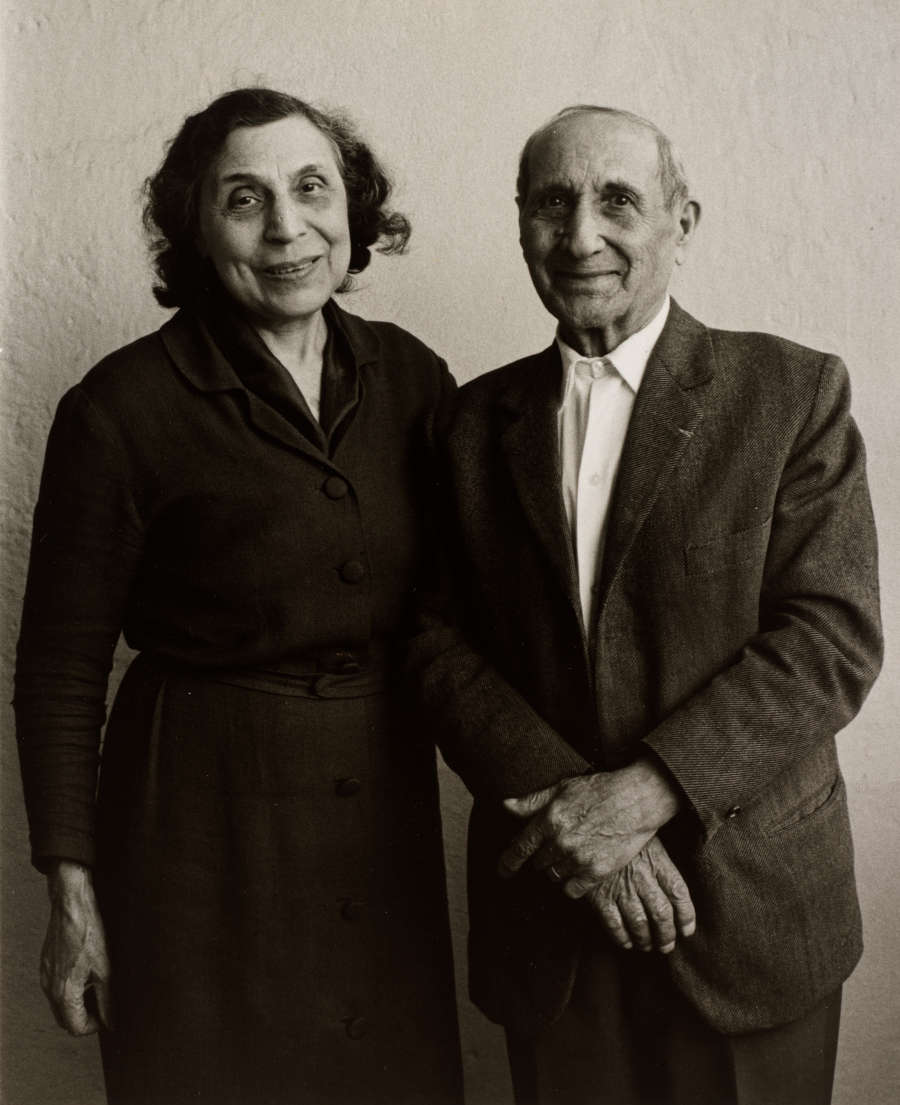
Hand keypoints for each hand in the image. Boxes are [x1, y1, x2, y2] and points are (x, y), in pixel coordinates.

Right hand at [41, 861, 112, 1034]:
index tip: (108, 1015)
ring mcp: (45, 974)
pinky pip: (56, 987)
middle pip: (65, 1018)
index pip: (75, 1027)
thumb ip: (108, 999)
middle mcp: (49, 987)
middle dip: (85, 1017)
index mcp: (63, 992)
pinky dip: (71, 988)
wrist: (71, 903)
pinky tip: (87, 972)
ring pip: (60, 1003)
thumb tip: (112, 1020)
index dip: (94, 1026)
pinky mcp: (46, 963)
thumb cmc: (88, 930)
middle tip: (105, 1003)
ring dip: (78, 1003)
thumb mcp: (105, 968)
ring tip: (98, 985)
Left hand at [499, 759, 680, 892]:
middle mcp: (560, 841)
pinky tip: (580, 869)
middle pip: (538, 862)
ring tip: (573, 852)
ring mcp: (578, 858)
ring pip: (554, 875)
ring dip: (558, 867)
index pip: (520, 847)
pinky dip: (573, 882)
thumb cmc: (600, 789)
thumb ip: (532, 801)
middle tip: (557, 845)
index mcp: (549, 819)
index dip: (508, 862)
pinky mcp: (596, 872)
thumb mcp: (562, 788)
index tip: (502, 871)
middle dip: (543, 855)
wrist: (637, 798)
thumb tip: (505, 805)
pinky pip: (572, 889)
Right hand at [584, 835, 694, 953]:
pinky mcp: (599, 895)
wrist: (586, 829)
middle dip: (666, 935)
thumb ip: (660, 859)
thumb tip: (675, 887)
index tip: (687, 930)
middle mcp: (641, 876)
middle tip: (667, 946)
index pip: (678, 892)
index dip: (686, 915)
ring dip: (645, 940)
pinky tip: (626, 942)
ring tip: (647, 946)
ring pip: (639, 922)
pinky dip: (621, 937)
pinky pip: (614, 923)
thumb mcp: (646, 836)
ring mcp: (620, 887)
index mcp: (656, 860)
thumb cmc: (621, 834)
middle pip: (661, 913)